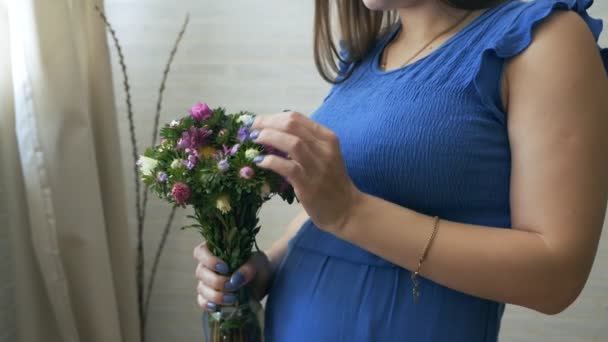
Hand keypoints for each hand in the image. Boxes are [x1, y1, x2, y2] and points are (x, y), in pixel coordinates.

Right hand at [193, 242, 271, 310]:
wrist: (264, 280)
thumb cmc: (257, 265)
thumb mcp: (257, 262)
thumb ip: (248, 267)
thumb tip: (235, 280)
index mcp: (215, 251)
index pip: (201, 251)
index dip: (209, 260)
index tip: (225, 268)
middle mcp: (208, 266)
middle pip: (201, 272)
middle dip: (216, 281)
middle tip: (231, 285)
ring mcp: (207, 282)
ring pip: (201, 288)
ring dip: (215, 295)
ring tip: (232, 298)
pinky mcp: (210, 297)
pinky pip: (202, 301)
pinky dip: (207, 304)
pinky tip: (216, 307)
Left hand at [250, 111, 362, 232]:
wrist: (347, 210)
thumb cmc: (331, 182)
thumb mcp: (323, 156)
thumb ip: (304, 144)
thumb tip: (272, 134)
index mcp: (327, 138)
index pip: (296, 118)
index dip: (272, 117)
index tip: (257, 122)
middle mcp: (324, 148)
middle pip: (291, 125)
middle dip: (266, 124)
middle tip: (250, 129)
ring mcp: (318, 166)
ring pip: (291, 142)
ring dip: (268, 137)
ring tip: (254, 141)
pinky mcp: (309, 185)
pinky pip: (287, 167)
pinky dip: (270, 161)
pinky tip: (260, 162)